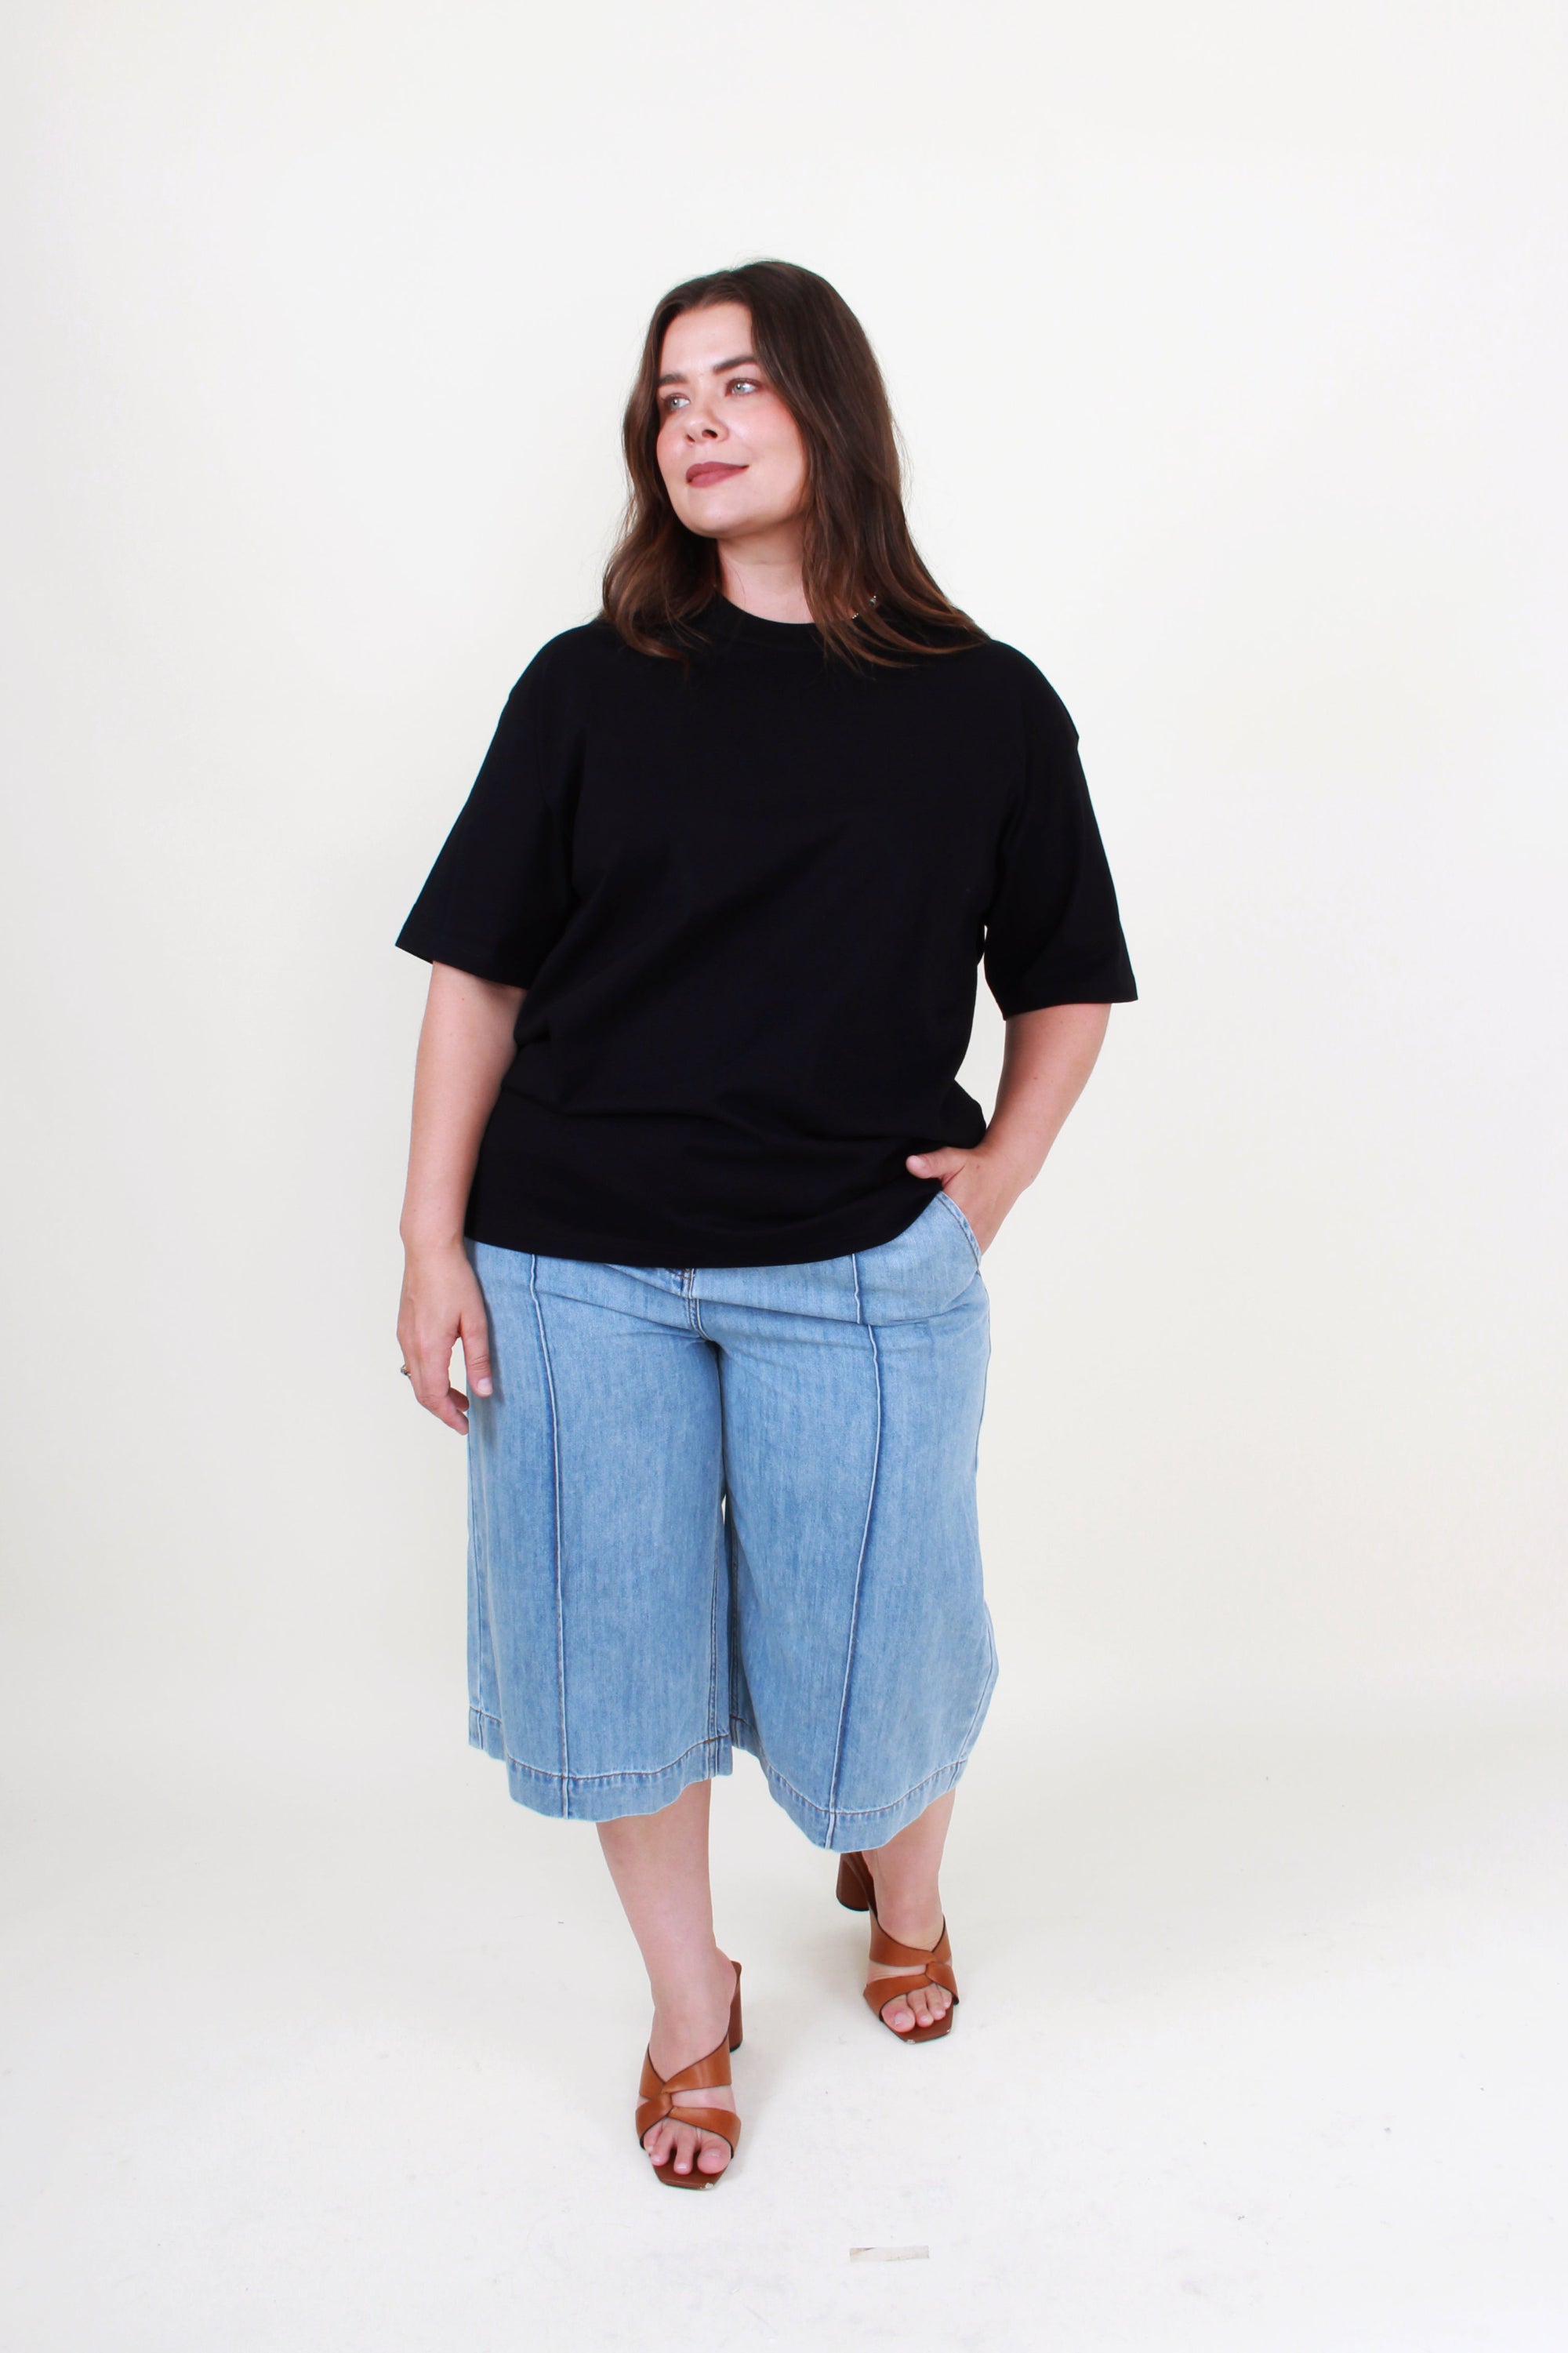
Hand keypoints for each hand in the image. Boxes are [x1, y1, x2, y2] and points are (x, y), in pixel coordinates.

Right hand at [397, 1242, 492, 1433]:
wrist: (429, 1250)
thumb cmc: (454, 1280)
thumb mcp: (475, 1322)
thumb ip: (479, 1359)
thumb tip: (484, 1391)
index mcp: (429, 1348)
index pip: (436, 1396)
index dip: (450, 1416)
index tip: (464, 1426)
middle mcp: (411, 1346)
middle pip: (422, 1393)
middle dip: (443, 1409)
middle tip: (464, 1417)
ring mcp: (404, 1336)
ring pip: (415, 1378)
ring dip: (436, 1393)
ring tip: (460, 1397)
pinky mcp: (404, 1328)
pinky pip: (412, 1362)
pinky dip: (428, 1377)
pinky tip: (445, 1371)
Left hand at [904, 1144, 1024, 1255]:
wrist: (1006, 1171)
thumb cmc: (977, 1165)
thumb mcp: (953, 1159)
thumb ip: (932, 1162)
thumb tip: (910, 1163)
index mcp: (961, 1210)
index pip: (929, 1234)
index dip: (914, 1237)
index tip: (901, 1239)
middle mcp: (972, 1229)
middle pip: (939, 1249)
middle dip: (923, 1251)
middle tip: (905, 1251)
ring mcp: (979, 1240)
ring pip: (952, 1257)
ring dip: (937, 1256)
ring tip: (919, 1256)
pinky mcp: (983, 1243)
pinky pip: (963, 1258)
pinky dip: (950, 1257)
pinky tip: (938, 1254)